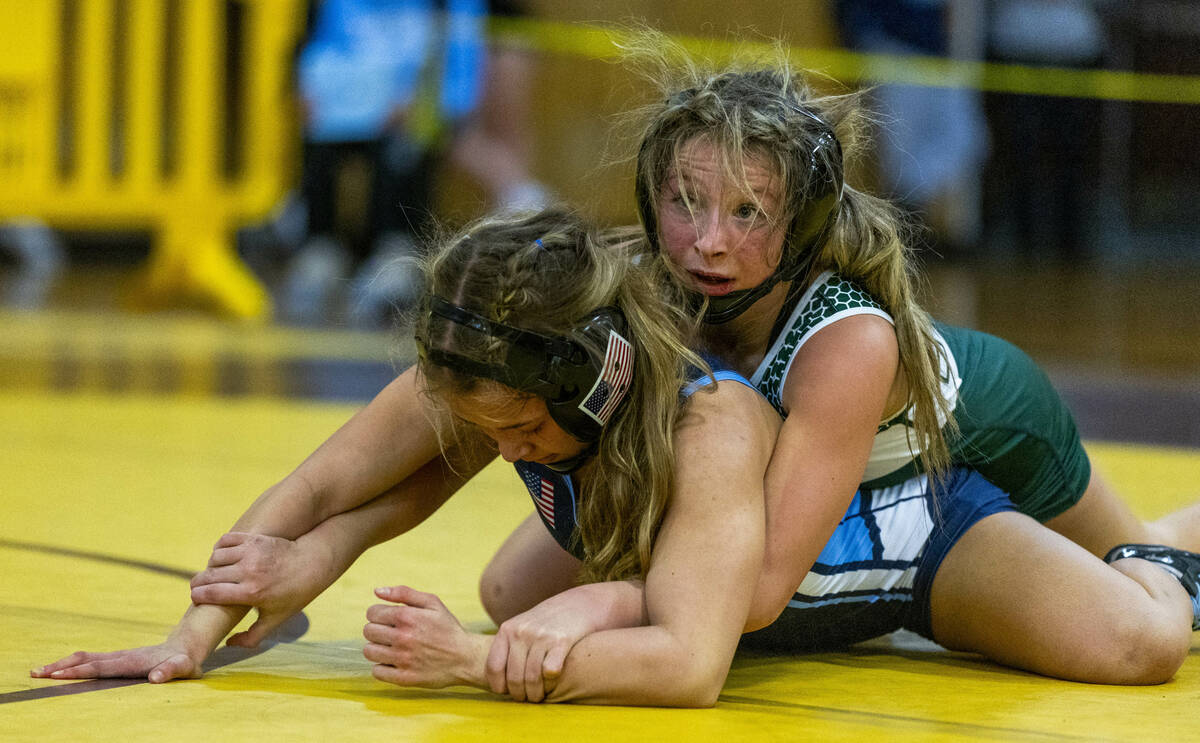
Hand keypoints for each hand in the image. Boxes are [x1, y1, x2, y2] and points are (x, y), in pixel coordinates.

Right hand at [31, 641, 200, 683]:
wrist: (187, 646)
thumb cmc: (185, 661)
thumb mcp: (183, 668)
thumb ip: (171, 671)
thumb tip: (156, 678)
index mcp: (131, 661)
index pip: (100, 667)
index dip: (79, 671)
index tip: (57, 676)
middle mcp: (121, 656)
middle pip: (86, 660)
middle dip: (61, 667)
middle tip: (36, 673)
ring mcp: (119, 656)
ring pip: (86, 658)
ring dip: (63, 664)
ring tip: (40, 671)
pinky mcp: (118, 658)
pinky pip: (91, 659)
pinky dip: (73, 664)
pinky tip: (62, 669)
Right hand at [189, 532, 326, 647]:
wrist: (313, 564)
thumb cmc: (294, 595)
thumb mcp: (276, 619)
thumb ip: (252, 636)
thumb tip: (229, 644)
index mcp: (252, 592)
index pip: (212, 594)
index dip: (198, 597)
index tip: (195, 599)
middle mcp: (249, 571)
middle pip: (210, 575)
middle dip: (198, 583)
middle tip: (196, 588)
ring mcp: (252, 552)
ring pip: (216, 557)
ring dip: (210, 566)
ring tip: (210, 574)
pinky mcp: (255, 539)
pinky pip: (227, 540)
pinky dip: (220, 548)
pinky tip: (221, 557)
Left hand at [363, 586, 488, 690]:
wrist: (466, 657)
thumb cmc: (448, 628)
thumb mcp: (432, 603)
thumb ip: (404, 593)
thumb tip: (377, 591)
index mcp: (406, 617)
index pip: (372, 613)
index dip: (379, 614)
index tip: (390, 619)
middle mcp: (401, 638)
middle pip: (368, 632)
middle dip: (377, 630)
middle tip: (392, 633)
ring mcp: (402, 659)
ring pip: (369, 651)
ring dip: (377, 648)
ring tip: (392, 647)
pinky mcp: (404, 677)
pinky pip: (377, 671)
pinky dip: (382, 666)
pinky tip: (395, 662)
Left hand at [485, 584, 625, 702]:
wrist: (579, 604)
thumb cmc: (547, 622)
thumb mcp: (522, 627)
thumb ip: (508, 648)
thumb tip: (494, 681)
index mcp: (507, 629)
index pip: (494, 667)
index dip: (498, 686)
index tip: (506, 692)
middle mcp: (522, 632)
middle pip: (514, 677)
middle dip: (520, 694)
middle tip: (526, 698)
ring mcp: (541, 635)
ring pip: (532, 678)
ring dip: (536, 694)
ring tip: (539, 696)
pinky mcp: (562, 640)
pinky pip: (550, 671)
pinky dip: (551, 681)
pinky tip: (553, 679)